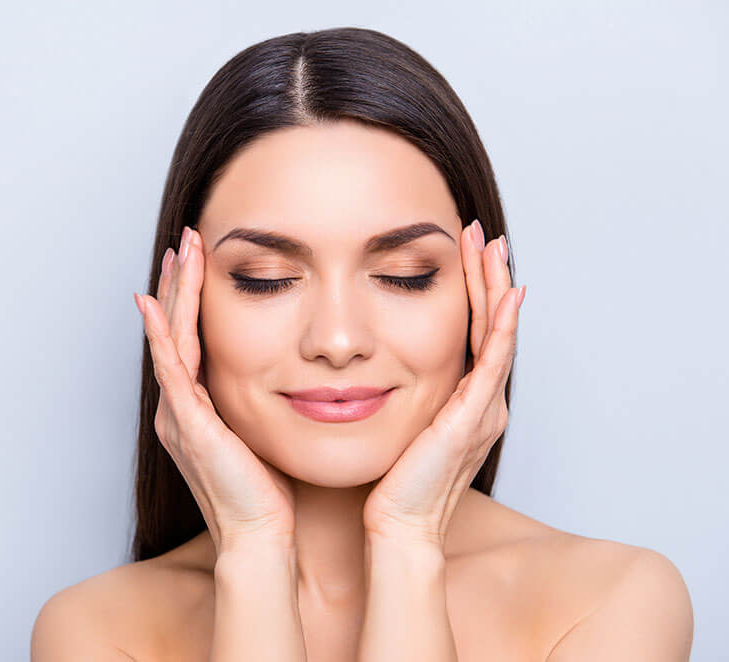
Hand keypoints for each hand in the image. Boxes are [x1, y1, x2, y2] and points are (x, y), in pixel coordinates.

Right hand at [134, 226, 296, 554]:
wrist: (259, 532)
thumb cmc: (265, 488)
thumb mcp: (260, 430)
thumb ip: (258, 399)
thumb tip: (287, 373)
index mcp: (196, 405)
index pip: (190, 337)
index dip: (191, 296)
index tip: (199, 258)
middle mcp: (180, 405)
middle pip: (175, 329)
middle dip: (179, 282)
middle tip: (185, 239)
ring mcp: (179, 413)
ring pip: (171, 339)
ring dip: (174, 293)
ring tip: (179, 250)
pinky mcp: (188, 424)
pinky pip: (170, 370)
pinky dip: (161, 335)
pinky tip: (153, 304)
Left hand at [362, 220, 524, 547]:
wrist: (399, 523)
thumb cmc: (393, 479)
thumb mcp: (400, 421)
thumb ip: (402, 391)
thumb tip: (376, 364)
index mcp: (465, 400)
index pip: (475, 332)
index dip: (474, 290)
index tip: (466, 251)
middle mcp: (482, 400)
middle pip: (492, 324)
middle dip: (489, 276)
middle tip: (485, 234)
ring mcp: (482, 408)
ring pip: (497, 334)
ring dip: (495, 287)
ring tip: (492, 246)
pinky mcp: (473, 417)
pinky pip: (494, 361)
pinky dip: (502, 326)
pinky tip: (507, 295)